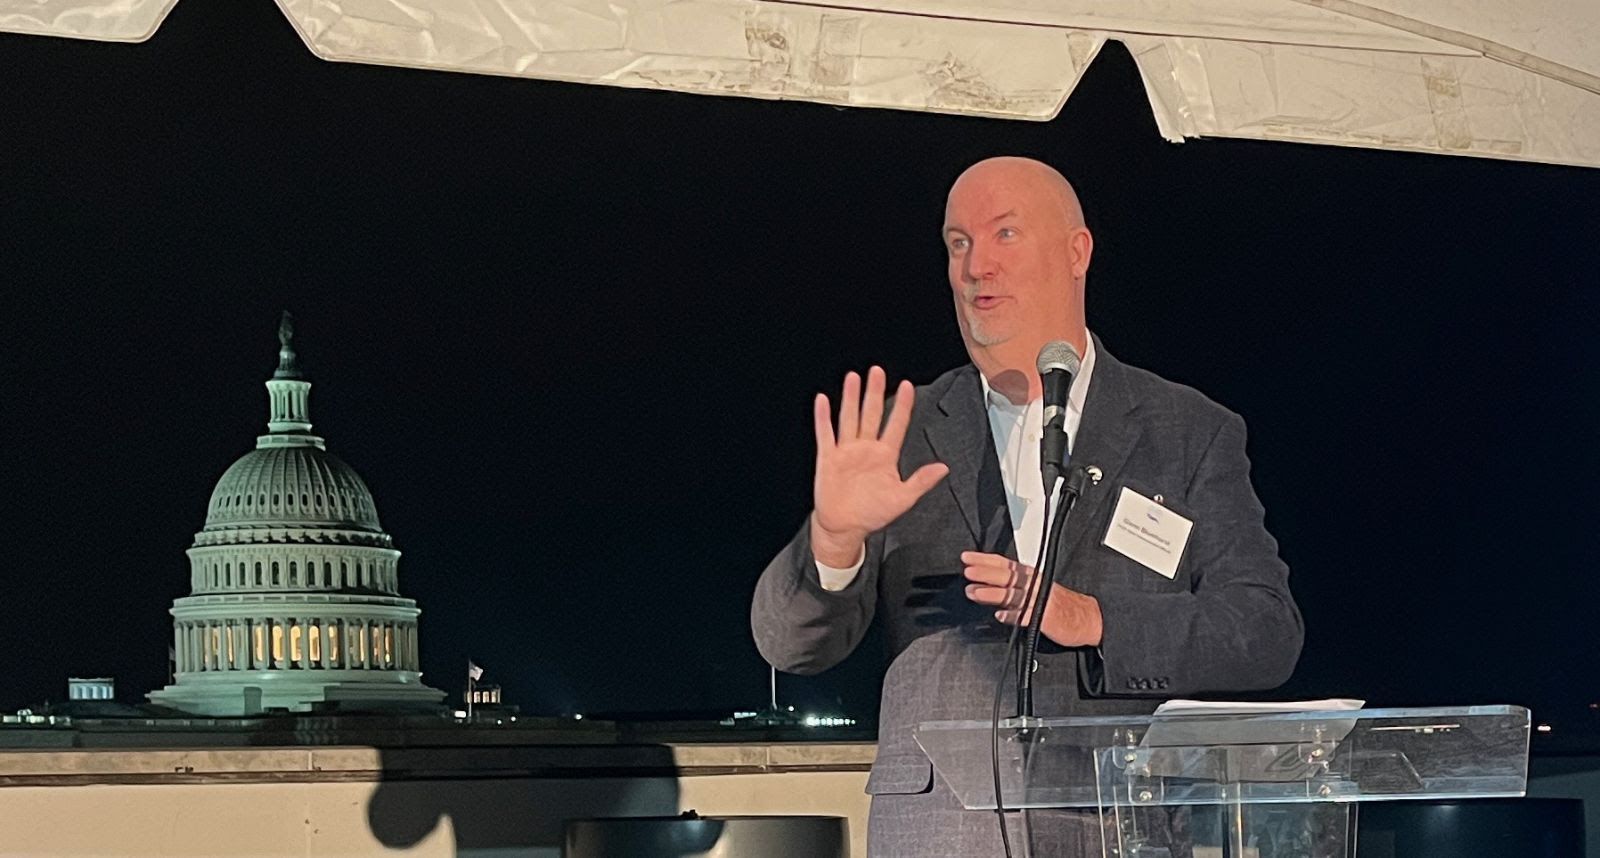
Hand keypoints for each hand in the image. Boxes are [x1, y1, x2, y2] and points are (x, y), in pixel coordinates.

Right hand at [810, 367, 948, 565]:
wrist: (844, 527)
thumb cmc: (873, 514)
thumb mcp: (902, 499)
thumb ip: (921, 481)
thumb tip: (943, 468)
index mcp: (885, 456)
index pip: (896, 424)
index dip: (903, 405)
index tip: (907, 386)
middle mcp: (866, 449)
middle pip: (872, 414)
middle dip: (875, 392)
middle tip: (877, 371)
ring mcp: (846, 451)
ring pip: (849, 418)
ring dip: (851, 398)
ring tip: (853, 377)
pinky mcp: (828, 458)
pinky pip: (826, 433)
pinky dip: (823, 417)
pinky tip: (822, 400)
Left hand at [961, 551, 1102, 646]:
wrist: (1087, 617)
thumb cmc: (1058, 603)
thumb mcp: (1034, 589)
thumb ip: (1011, 587)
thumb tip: (983, 586)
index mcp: (1031, 576)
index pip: (1004, 564)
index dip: (984, 560)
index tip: (967, 558)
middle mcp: (1034, 585)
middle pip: (1007, 576)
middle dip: (986, 573)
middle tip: (968, 572)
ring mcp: (1040, 601)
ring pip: (1014, 595)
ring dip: (993, 593)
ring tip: (975, 593)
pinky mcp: (1045, 618)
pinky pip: (1027, 617)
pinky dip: (1013, 616)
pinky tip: (1001, 616)